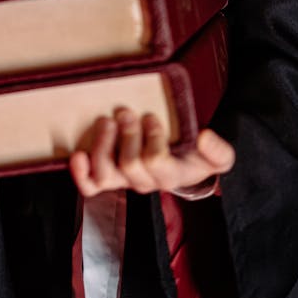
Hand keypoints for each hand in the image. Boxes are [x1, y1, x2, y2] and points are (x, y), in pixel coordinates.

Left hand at [69, 107, 234, 197]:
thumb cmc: (196, 155)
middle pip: (130, 165)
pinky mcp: (106, 176)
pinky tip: (78, 155)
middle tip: (126, 112)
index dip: (151, 139)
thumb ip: (219, 152)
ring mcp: (123, 180)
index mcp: (171, 176)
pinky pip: (90, 185)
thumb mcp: (217, 156)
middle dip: (127, 135)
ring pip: (106, 173)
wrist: (183, 164)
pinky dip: (80, 172)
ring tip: (106, 121)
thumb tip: (205, 136)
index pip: (157, 162)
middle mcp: (145, 182)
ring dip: (103, 144)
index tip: (152, 116)